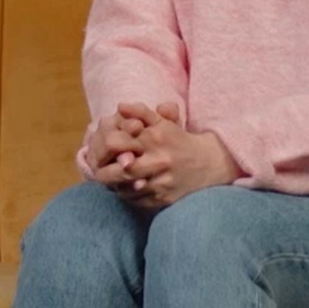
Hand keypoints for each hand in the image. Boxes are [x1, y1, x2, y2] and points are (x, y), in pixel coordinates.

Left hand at [94, 101, 241, 211]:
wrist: (210, 163)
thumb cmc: (179, 140)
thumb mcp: (163, 122)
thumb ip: (141, 112)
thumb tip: (120, 106)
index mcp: (155, 138)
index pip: (119, 145)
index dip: (105, 150)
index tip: (99, 153)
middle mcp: (159, 160)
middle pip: (120, 171)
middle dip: (105, 173)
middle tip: (99, 172)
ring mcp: (162, 182)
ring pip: (126, 189)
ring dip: (115, 186)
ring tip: (112, 181)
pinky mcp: (165, 199)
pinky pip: (138, 202)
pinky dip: (128, 197)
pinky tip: (127, 190)